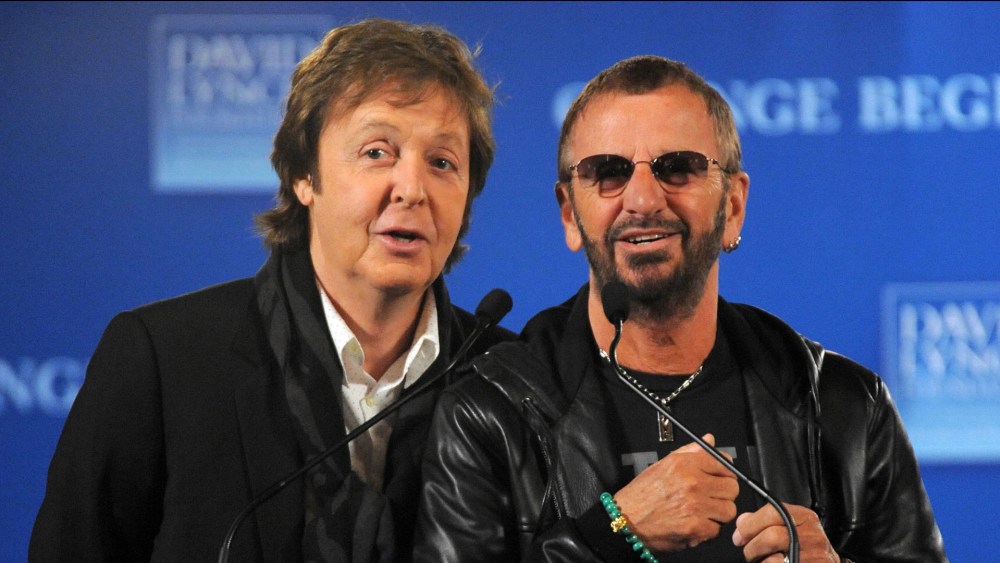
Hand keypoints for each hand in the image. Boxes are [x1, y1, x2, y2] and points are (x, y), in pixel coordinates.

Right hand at [614, 434, 738, 552]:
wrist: (626, 521)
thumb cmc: (642, 494)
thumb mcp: (663, 465)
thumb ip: (690, 452)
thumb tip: (709, 440)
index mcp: (685, 464)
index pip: (724, 463)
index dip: (725, 472)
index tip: (722, 477)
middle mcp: (693, 483)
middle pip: (731, 488)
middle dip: (724, 493)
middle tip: (712, 497)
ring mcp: (696, 507)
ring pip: (728, 510)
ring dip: (718, 513)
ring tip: (703, 512)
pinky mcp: (696, 529)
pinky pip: (717, 529)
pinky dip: (707, 530)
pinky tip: (694, 524)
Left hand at [732, 503, 839, 561]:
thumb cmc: (807, 546)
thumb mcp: (791, 527)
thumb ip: (765, 521)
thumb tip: (742, 521)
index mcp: (805, 517)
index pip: (773, 512)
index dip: (750, 525)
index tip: (740, 535)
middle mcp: (813, 535)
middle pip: (772, 536)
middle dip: (752, 547)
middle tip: (748, 552)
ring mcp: (815, 556)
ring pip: (775, 559)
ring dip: (761, 562)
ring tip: (762, 562)